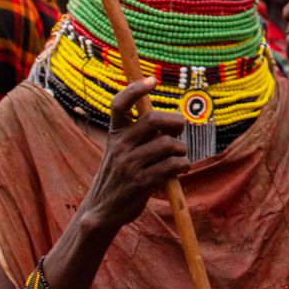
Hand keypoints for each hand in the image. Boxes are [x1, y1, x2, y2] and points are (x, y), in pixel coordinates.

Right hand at [79, 77, 189, 231]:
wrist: (104, 209)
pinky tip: (179, 170)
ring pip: (168, 144)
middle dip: (174, 122)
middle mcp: (120, 146)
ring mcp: (129, 164)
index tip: (152, 79)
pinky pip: (173, 164)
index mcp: (116, 134)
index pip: (119, 104)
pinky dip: (183, 165)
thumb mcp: (125, 150)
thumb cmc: (123, 173)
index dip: (135, 89)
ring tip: (178, 157)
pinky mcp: (141, 182)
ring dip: (181, 150)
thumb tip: (177, 120)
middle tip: (179, 131)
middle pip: (153, 119)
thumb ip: (145, 134)